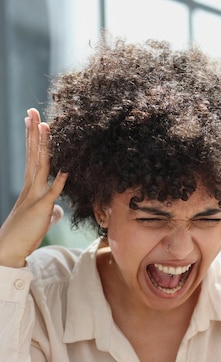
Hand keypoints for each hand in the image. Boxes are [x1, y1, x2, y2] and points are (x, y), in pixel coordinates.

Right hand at [0, 108, 67, 267]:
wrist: (10, 248)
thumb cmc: (23, 234)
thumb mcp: (39, 219)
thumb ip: (50, 211)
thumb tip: (58, 211)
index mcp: (29, 187)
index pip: (31, 156)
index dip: (33, 138)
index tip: (33, 120)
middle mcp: (30, 187)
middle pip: (33, 154)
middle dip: (34, 132)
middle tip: (33, 111)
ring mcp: (35, 196)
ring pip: (41, 165)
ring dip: (44, 146)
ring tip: (46, 126)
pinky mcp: (41, 208)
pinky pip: (53, 192)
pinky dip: (60, 181)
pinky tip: (67, 168)